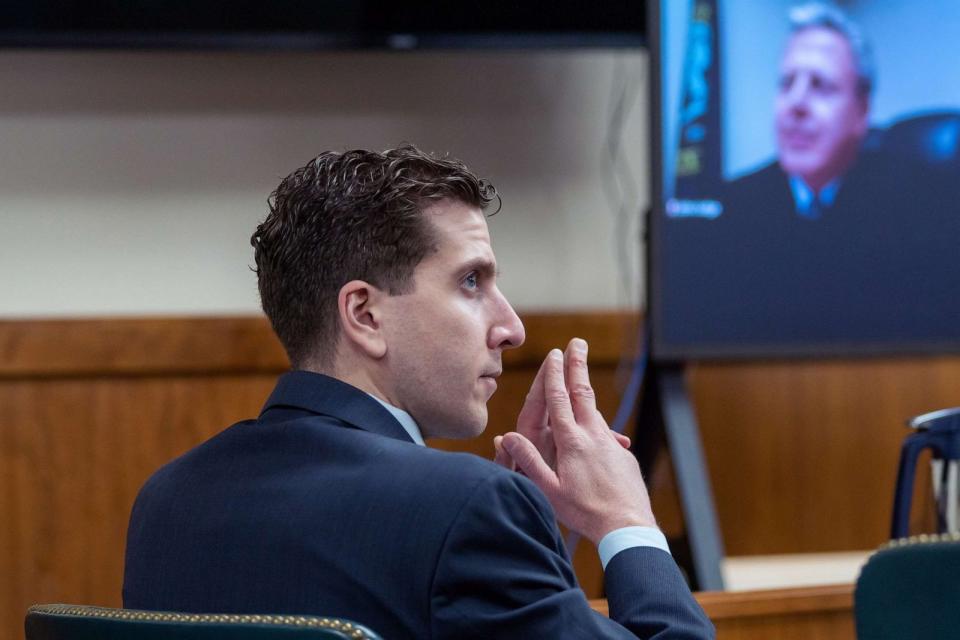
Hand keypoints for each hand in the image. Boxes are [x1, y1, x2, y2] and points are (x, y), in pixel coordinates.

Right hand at [497, 339, 656, 543]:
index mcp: (571, 441)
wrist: (627, 526)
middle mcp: (592, 435)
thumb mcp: (549, 490)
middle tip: (577, 342)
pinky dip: (597, 421)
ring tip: (582, 371)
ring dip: (587, 387)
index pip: (559, 399)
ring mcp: (610, 444)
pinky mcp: (623, 455)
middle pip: (583, 392)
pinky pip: (606, 433)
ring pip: (596, 409)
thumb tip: (504, 436)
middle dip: (578, 365)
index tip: (554, 354)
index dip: (555, 374)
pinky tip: (595, 426)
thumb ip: (528, 461)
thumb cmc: (584, 512)